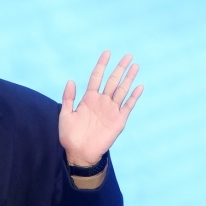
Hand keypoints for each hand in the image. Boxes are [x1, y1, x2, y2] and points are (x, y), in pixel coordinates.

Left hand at [59, 51, 143, 166]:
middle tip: (128, 55)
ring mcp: (111, 110)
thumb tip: (70, 80)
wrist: (80, 153)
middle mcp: (102, 102)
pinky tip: (139, 87)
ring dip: (128, 78)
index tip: (107, 53)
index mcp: (89, 99)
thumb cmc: (70, 136)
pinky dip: (134, 97)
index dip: (101, 65)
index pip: (97, 77)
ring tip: (135, 66)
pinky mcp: (118, 120)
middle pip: (112, 81)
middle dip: (120, 68)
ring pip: (122, 90)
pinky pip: (128, 106)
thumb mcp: (66, 115)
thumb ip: (69, 98)